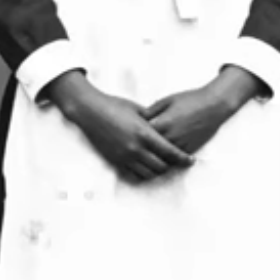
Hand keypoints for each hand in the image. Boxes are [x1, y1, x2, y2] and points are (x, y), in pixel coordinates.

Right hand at [46, 71, 194, 183]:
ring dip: (157, 172)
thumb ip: (153, 119)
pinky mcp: (115, 160)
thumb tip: (165, 124)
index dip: (183, 158)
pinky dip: (143, 174)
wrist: (90, 110)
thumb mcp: (138, 109)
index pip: (170, 152)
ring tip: (161, 166)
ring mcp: (124, 156)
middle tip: (176, 163)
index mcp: (144, 133)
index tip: (190, 161)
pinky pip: (133, 175)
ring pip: (148, 174)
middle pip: (161, 166)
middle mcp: (135, 148)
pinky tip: (146, 168)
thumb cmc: (114, 105)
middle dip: (171, 166)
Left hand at [142, 67, 264, 155]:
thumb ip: (150, 111)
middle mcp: (170, 137)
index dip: (133, 137)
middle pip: (149, 150)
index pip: (141, 136)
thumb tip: (137, 119)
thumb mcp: (166, 101)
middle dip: (141, 150)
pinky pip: (174, 160)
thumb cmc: (189, 100)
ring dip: (153, 158)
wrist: (214, 105)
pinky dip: (167, 160)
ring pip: (161, 158)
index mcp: (162, 123)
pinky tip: (160, 158)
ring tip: (145, 157)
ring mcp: (180, 145)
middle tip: (134, 149)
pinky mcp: (189, 149)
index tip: (129, 136)